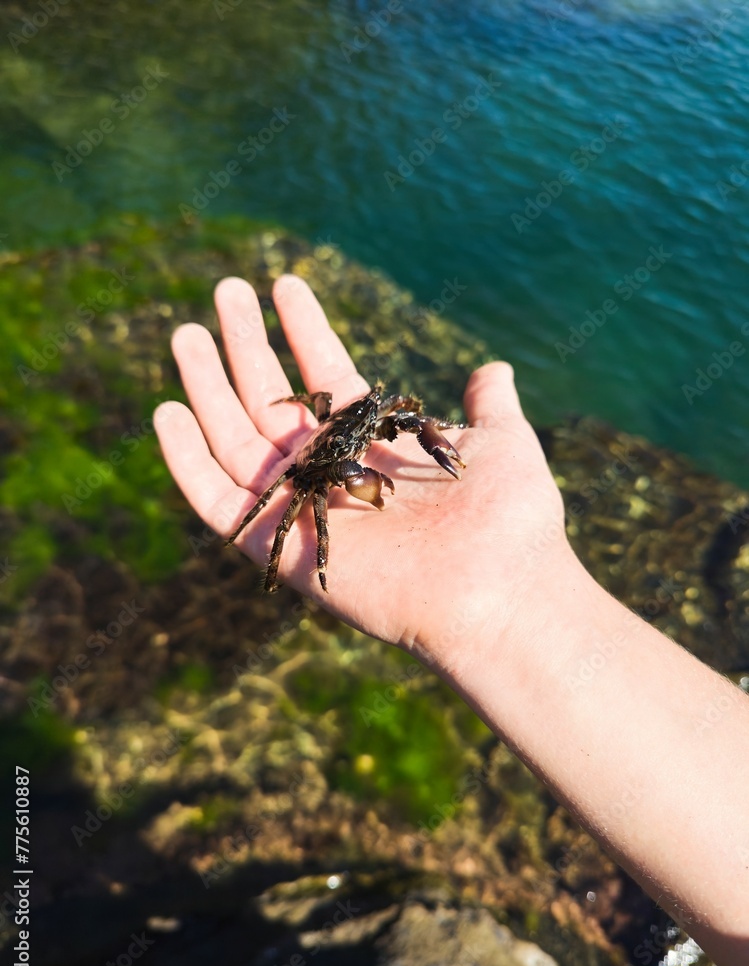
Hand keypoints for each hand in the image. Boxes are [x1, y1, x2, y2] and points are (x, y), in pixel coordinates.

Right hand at [154, 275, 580, 675]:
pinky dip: (188, 462)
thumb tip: (494, 370)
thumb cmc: (510, 518)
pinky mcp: (277, 546)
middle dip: (246, 345)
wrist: (500, 590)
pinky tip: (167, 412)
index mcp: (372, 444)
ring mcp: (301, 507)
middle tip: (225, 289)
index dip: (304, 329)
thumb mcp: (503, 443)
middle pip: (272, 401)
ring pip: (236, 441)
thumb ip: (489, 405)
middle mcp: (331, 470)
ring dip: (208, 387)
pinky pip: (218, 503)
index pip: (326, 375)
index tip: (284, 284)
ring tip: (185, 333)